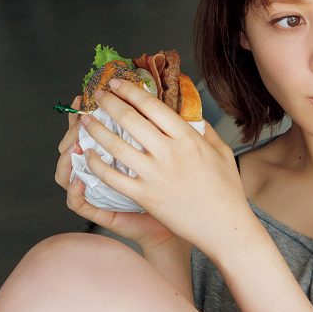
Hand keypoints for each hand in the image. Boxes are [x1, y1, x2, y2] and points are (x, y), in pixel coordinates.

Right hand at [55, 93, 174, 252]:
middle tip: (79, 116)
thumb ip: (165, 133)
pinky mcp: (101, 213)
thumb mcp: (170, 159)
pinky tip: (78, 180)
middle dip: (72, 129)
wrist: (174, 229)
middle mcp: (101, 172)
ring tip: (74, 145)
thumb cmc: (176, 194)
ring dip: (67, 157)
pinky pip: (77, 203)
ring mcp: (98, 192)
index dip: (84, 113)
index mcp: (114, 156)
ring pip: (66, 172)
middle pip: (72, 146)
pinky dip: (74, 191)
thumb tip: (170, 100)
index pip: (91, 131)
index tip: (84, 96)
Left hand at [78, 77, 256, 257]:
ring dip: (96, 130)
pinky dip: (98, 164)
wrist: (225, 228)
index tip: (117, 83)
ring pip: (116, 146)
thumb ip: (205, 131)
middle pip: (130, 119)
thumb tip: (192, 114)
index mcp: (188, 139)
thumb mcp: (222, 153)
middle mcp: (170, 154)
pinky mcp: (146, 197)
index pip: (152, 106)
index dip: (130, 90)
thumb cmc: (228, 192)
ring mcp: (156, 176)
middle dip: (108, 103)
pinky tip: (89, 155)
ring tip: (85, 120)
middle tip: (97, 96)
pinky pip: (114, 177)